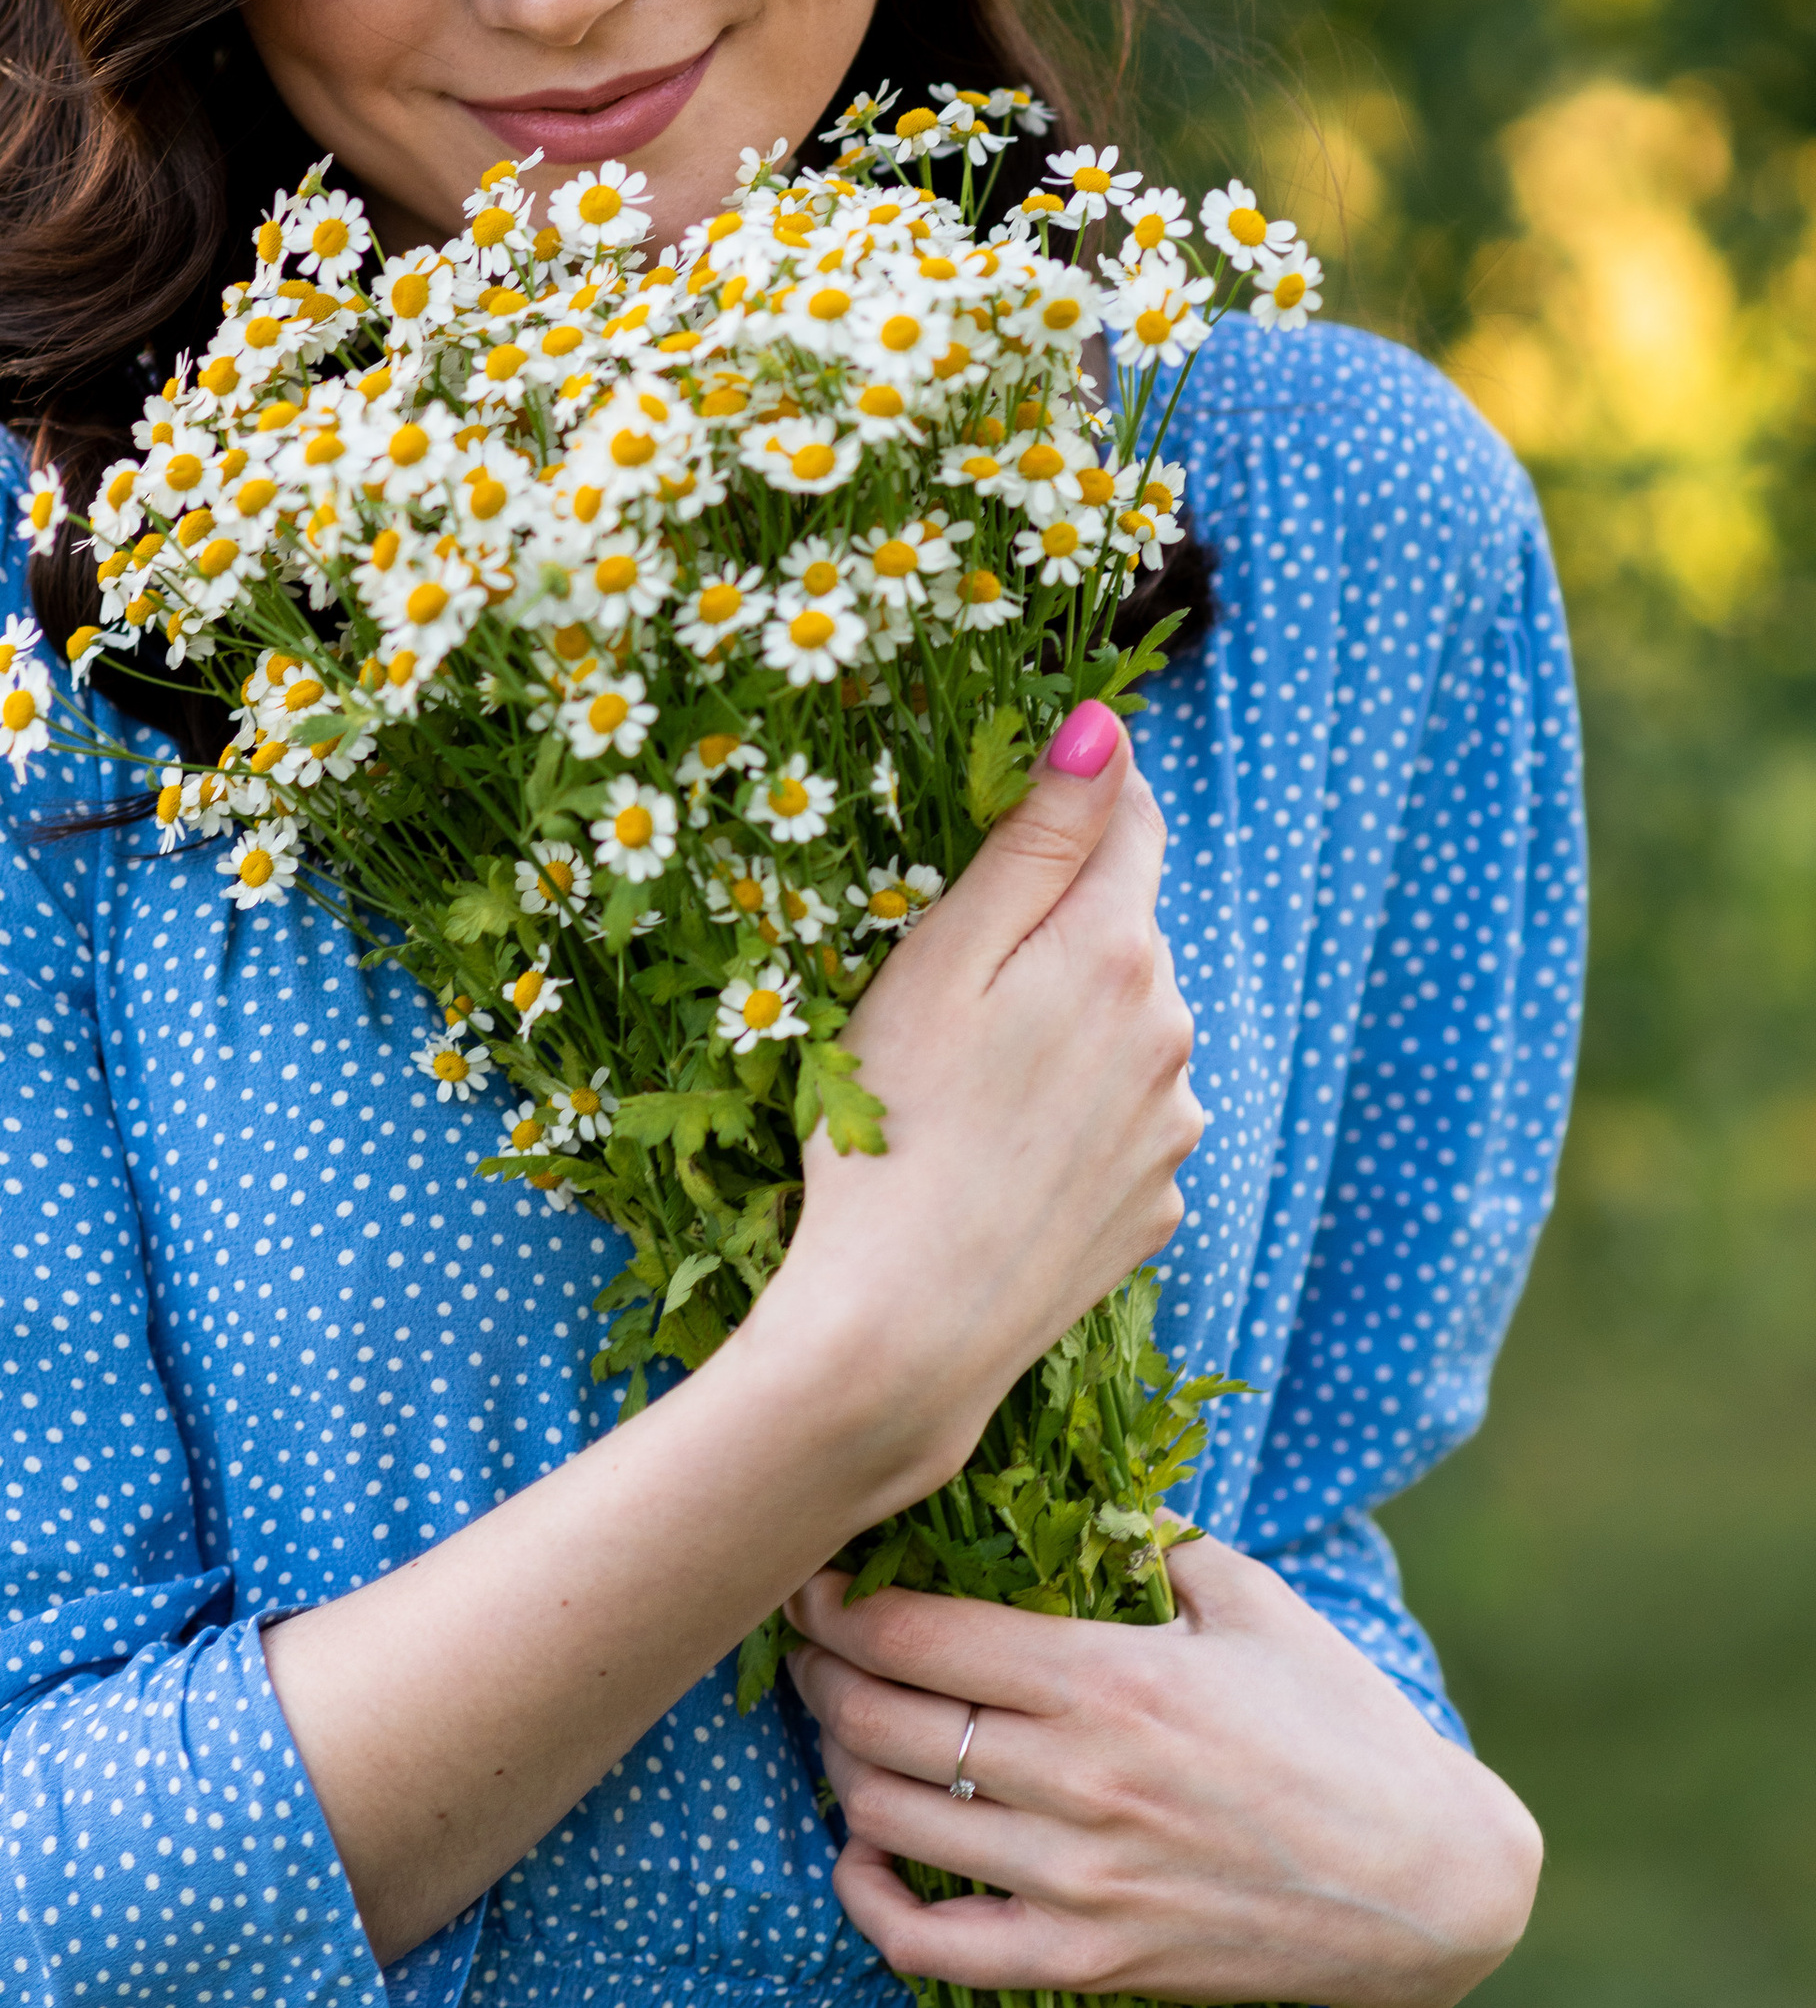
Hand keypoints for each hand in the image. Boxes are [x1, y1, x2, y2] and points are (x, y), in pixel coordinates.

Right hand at [747, 709, 1203, 1512]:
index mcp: (1116, 953)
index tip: (1022, 806)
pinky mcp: (1155, 1206)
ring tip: (967, 1085)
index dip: (1083, 795)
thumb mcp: (941, 960)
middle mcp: (1170, 1032)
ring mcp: (1172, 1129)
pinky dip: (1073, 1112)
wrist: (902, 1334)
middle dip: (1056, 931)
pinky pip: (1123, 1118)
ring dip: (1068, 1025)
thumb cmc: (889, 1129)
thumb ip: (1036, 840)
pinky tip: (999, 1152)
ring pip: (1126, 1027)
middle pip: (1123, 929)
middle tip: (951, 986)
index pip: (1132, 821)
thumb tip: (1107, 728)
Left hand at [786, 1534, 1541, 2005]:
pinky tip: (860, 1856)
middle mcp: (1081, 1778)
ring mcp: (1083, 1881)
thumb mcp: (1251, 1601)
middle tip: (805, 1645)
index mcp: (1111, 1675)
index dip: (839, 1603)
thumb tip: (1074, 1488)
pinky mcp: (1096, 1964)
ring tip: (836, 1729)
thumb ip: (1152, 1537)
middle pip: (886, 1720)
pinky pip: (941, 1946)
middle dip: (822, 1676)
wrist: (1429, 1883)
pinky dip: (873, 1902)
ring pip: (894, 1820)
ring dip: (840, 1768)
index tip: (809, 1577)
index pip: (919, 1632)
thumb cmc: (1342, 1724)